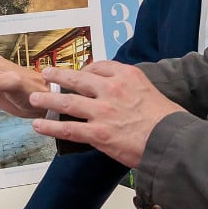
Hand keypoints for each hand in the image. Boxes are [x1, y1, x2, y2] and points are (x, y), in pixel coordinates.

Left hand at [27, 62, 183, 168]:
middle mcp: (111, 89)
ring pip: (68, 102)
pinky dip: (50, 126)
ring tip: (35, 98)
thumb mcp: (151, 91)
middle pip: (77, 79)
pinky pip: (68, 128)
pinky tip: (39, 125)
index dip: (85, 70)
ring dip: (47, 100)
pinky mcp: (97, 133)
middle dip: (58, 76)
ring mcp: (102, 111)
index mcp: (126, 76)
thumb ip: (133, 89)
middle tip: (46, 73)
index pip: (99, 67)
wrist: (172, 141)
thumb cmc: (168, 120)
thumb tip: (124, 95)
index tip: (78, 72)